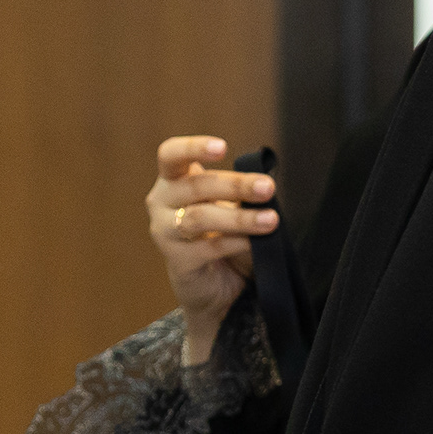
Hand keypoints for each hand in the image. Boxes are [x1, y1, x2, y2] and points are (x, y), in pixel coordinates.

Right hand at [145, 134, 273, 366]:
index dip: (193, 147)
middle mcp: (161, 202)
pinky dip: (236, 243)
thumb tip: (264, 185)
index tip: (223, 148)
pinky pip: (209, 247)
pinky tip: (255, 243)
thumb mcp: (229, 205)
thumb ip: (239, 194)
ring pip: (200, 217)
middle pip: (195, 185)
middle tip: (267, 188)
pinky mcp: (177, 261)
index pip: (171, 155)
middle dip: (235, 185)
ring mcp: (165, 232)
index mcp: (173, 180)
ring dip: (239, 218)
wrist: (214, 285)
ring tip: (271, 220)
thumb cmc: (221, 234)